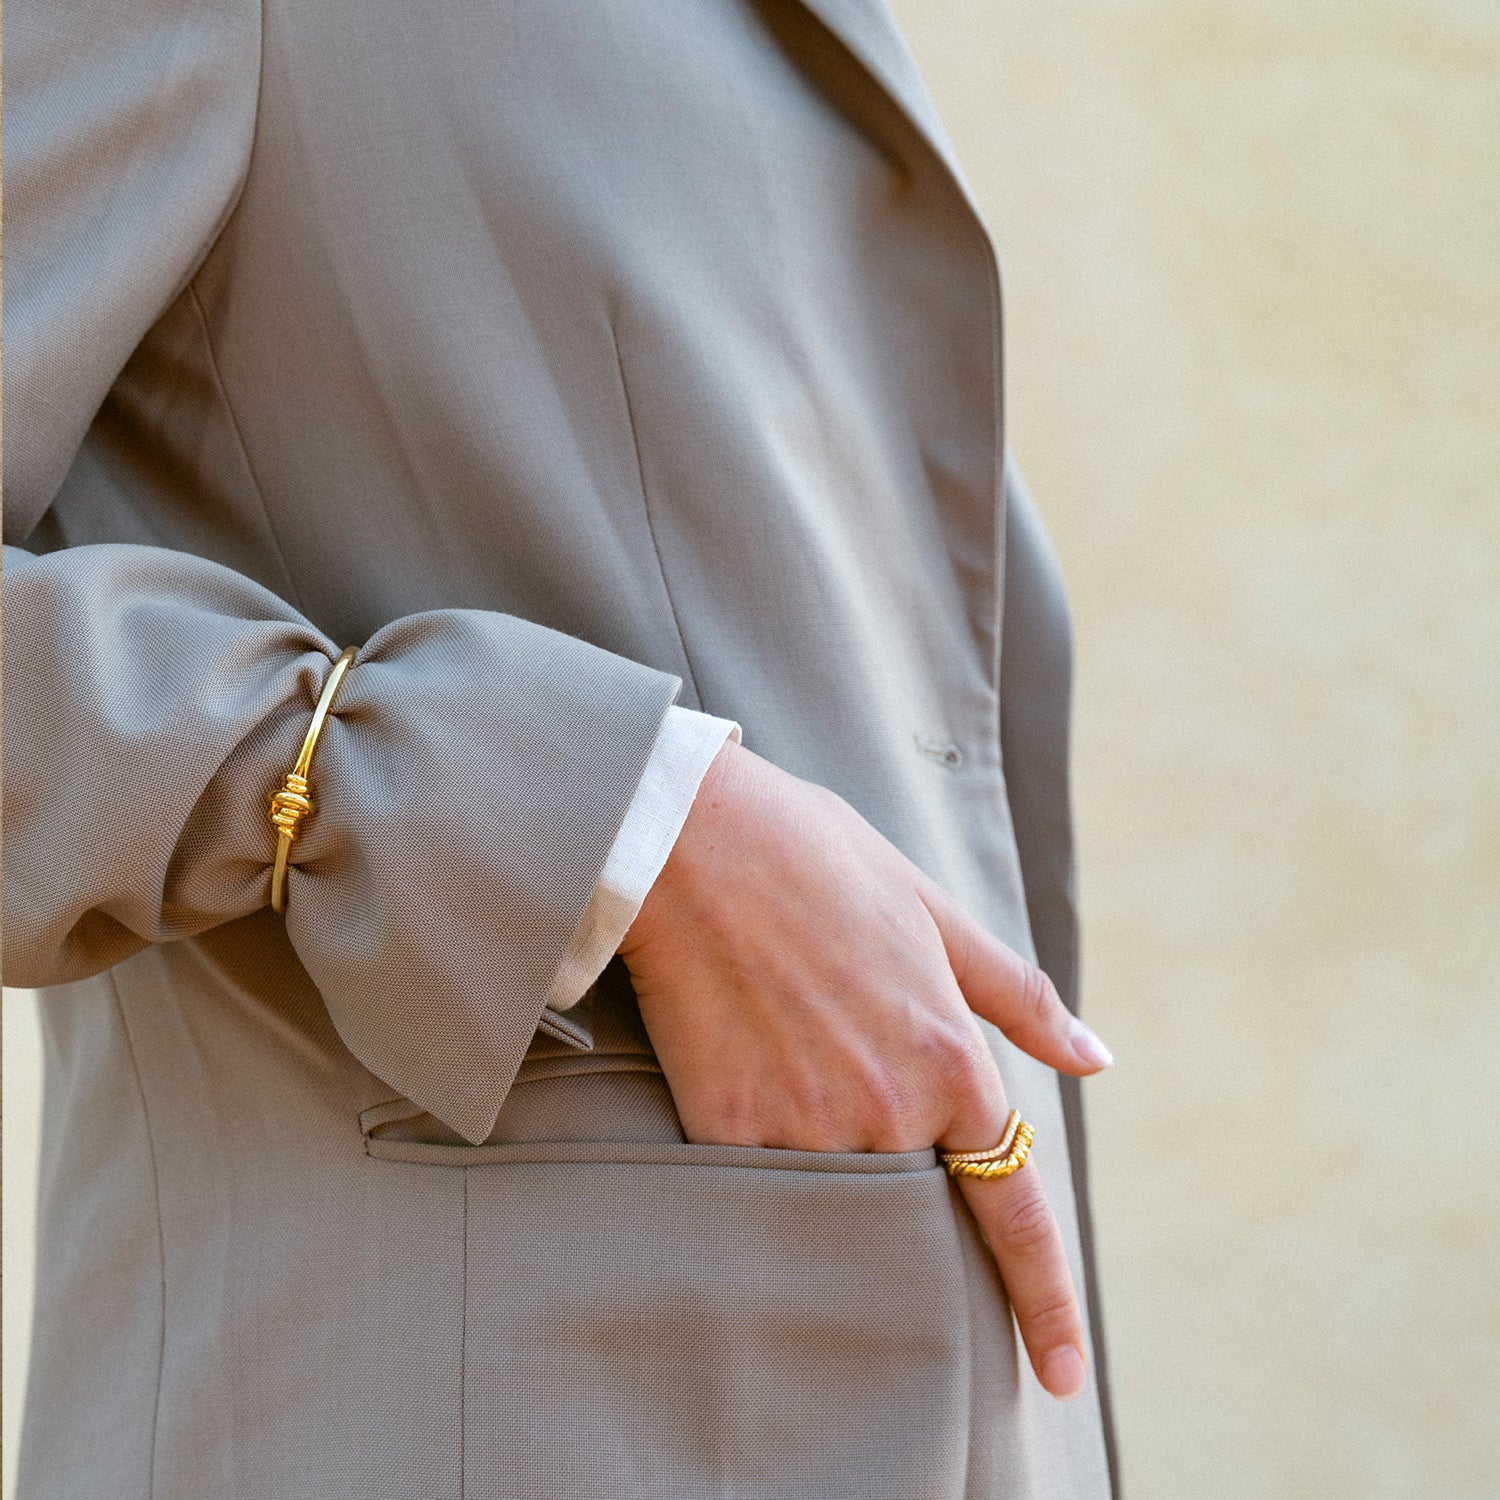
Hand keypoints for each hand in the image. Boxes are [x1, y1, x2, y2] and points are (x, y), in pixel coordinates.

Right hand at [619, 739, 1113, 1399]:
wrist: (695, 844)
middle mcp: (887, 1112)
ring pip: (836, 1192)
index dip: (1045, 1298)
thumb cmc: (819, 861)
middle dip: (900, 1173)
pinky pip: (759, 1179)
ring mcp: (803, 1129)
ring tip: (790, 1051)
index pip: (1014, 1211)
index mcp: (949, 1061)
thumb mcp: (935, 915)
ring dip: (828, 1148)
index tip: (1063, 1370)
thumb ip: (1018, 997)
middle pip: (912, 1198)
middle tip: (848, 1078)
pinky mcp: (726, 1132)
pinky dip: (764, 1142)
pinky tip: (741, 1066)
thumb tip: (1093, 1057)